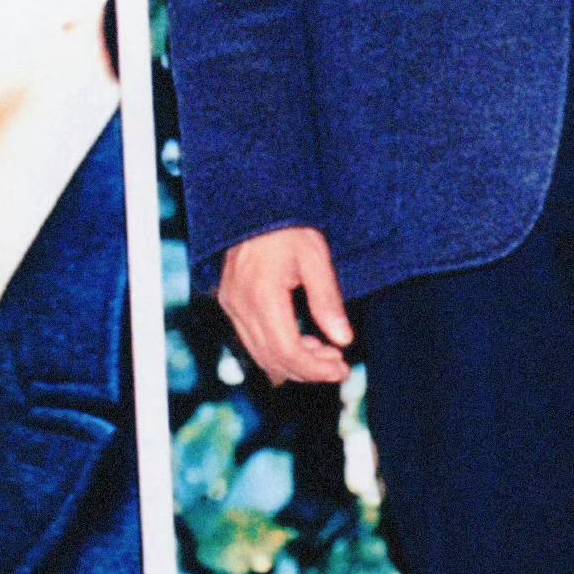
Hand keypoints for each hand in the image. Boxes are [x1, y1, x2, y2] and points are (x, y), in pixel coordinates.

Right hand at [217, 225, 352, 385]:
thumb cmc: (288, 227)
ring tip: (326, 354)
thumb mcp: (315, 257)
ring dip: (294, 363)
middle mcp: (239, 304)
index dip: (316, 369)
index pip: (288, 350)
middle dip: (308, 370)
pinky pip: (252, 339)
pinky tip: (304, 344)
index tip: (342, 369)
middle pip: (273, 358)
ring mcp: (231, 304)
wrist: (254, 203)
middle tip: (339, 366)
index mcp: (262, 294)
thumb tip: (344, 340)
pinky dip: (278, 350)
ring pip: (260, 354)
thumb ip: (327, 301)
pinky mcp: (229, 301)